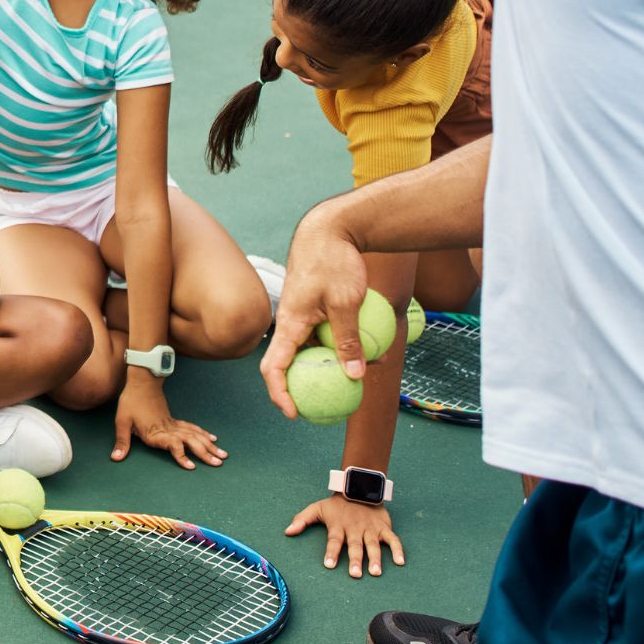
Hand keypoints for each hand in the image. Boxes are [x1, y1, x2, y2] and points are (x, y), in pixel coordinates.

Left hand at [113, 372, 224, 467]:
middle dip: (205, 453)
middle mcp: (168, 429)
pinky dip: (203, 434)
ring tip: (223, 455)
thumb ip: (122, 441)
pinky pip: (192, 428)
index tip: (192, 466)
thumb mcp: (122, 421)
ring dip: (209, 445)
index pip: (173, 445)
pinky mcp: (174, 419)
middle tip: (219, 463)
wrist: (142, 381)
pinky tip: (212, 439)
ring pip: (195, 435)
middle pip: (191, 442)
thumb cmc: (131, 401)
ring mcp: (173, 424)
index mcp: (156, 432)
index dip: (182, 456)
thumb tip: (115, 458)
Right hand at [261, 195, 373, 415]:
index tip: (294, 413)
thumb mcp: (345, 302)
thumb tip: (355, 377)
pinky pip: (325, 336)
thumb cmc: (334, 261)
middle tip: (323, 409)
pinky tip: (371, 354)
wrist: (330, 230)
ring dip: (330, 367)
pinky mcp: (316, 310)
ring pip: (312, 351)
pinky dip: (342, 348)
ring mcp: (303, 317)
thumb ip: (347, 340)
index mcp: (289, 323)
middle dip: (302, 389)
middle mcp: (292, 323)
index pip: (273, 366)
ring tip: (358, 383)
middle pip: (289, 364)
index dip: (279, 393)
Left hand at [287, 494, 405, 578]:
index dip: (331, 552)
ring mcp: (370, 529)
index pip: (334, 541)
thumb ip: (302, 520)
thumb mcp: (317, 508)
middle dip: (355, 560)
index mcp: (338, 526)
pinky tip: (400, 562)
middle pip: (355, 546)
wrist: (358, 488)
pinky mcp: (383, 527)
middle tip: (355, 574)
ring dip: (375, 558)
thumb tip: (287, 532)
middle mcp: (355, 529)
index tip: (328, 564)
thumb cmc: (337, 505)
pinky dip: (398, 550)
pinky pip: (393, 539)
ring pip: (373, 545)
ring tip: (376, 572)